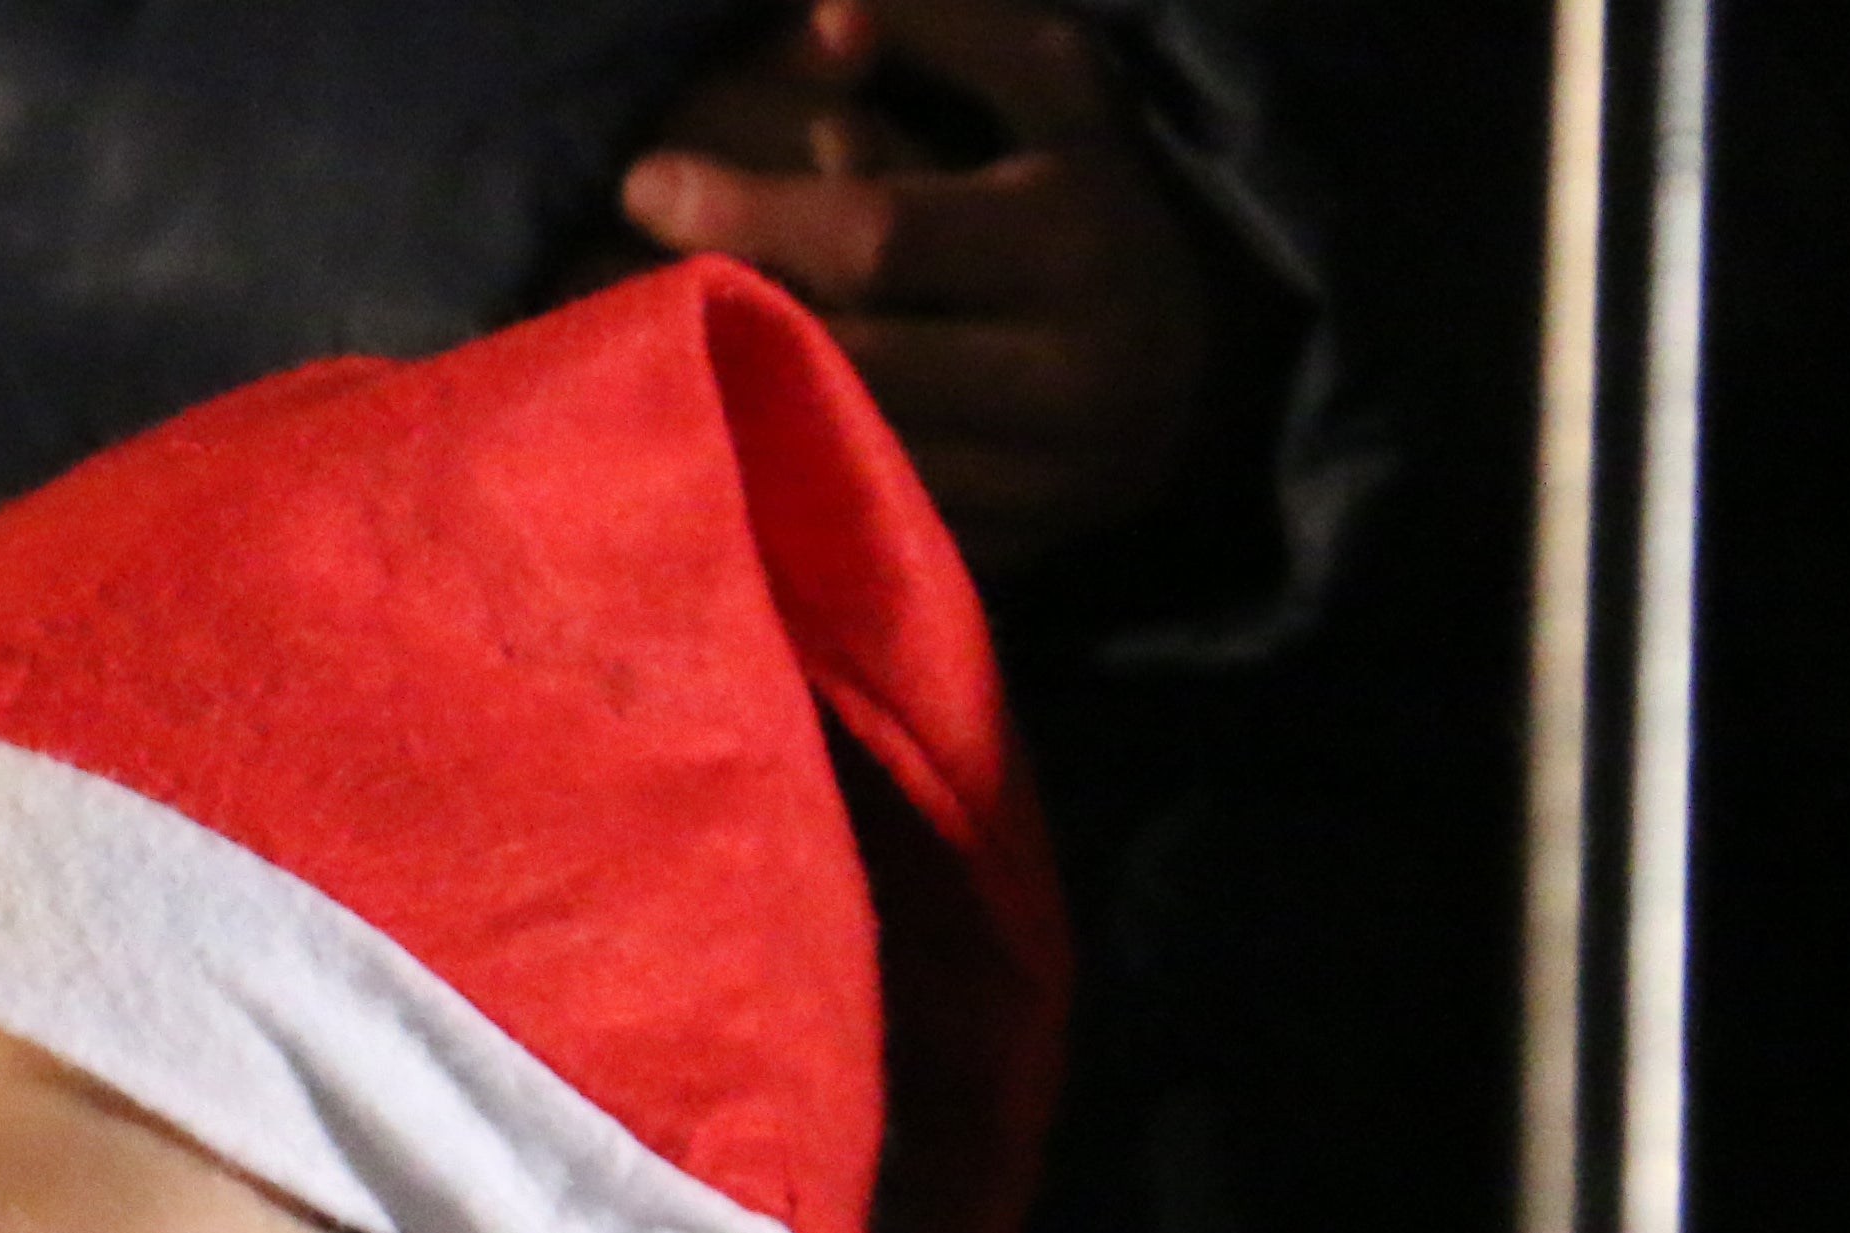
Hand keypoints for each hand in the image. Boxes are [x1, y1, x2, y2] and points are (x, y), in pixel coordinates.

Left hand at [620, 0, 1216, 573]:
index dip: (750, 209)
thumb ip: (949, 29)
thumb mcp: (1048, 91)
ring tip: (665, 357)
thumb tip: (822, 16)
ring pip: (852, 459)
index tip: (644, 182)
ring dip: (742, 411)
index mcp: (1075, 241)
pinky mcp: (1011, 561)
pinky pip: (867, 535)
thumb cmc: (1085, 200)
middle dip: (732, 322)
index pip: (879, 237)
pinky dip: (788, 486)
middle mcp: (1072, 377)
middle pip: (852, 361)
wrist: (1208, 371)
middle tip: (641, 285)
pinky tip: (729, 438)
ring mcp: (1043, 488)